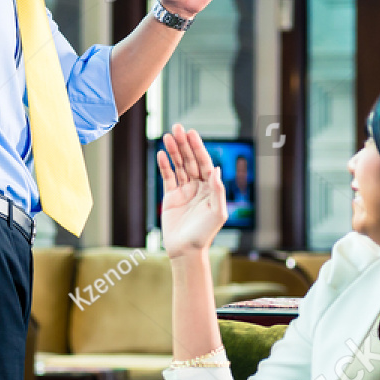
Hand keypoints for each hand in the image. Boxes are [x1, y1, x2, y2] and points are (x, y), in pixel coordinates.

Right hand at [156, 125, 227, 257]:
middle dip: (184, 144)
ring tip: (167, 136)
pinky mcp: (171, 197)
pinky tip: (161, 154)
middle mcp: (198, 187)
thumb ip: (218, 190)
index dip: (198, 148)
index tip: (191, 134)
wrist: (186, 250)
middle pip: (190, 160)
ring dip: (174, 151)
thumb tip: (217, 169)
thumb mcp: (217, 212)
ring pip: (179, 166)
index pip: (204, 163)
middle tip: (177, 128)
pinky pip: (167, 177)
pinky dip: (164, 166)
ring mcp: (184, 191)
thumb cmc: (204, 234)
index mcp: (211, 188)